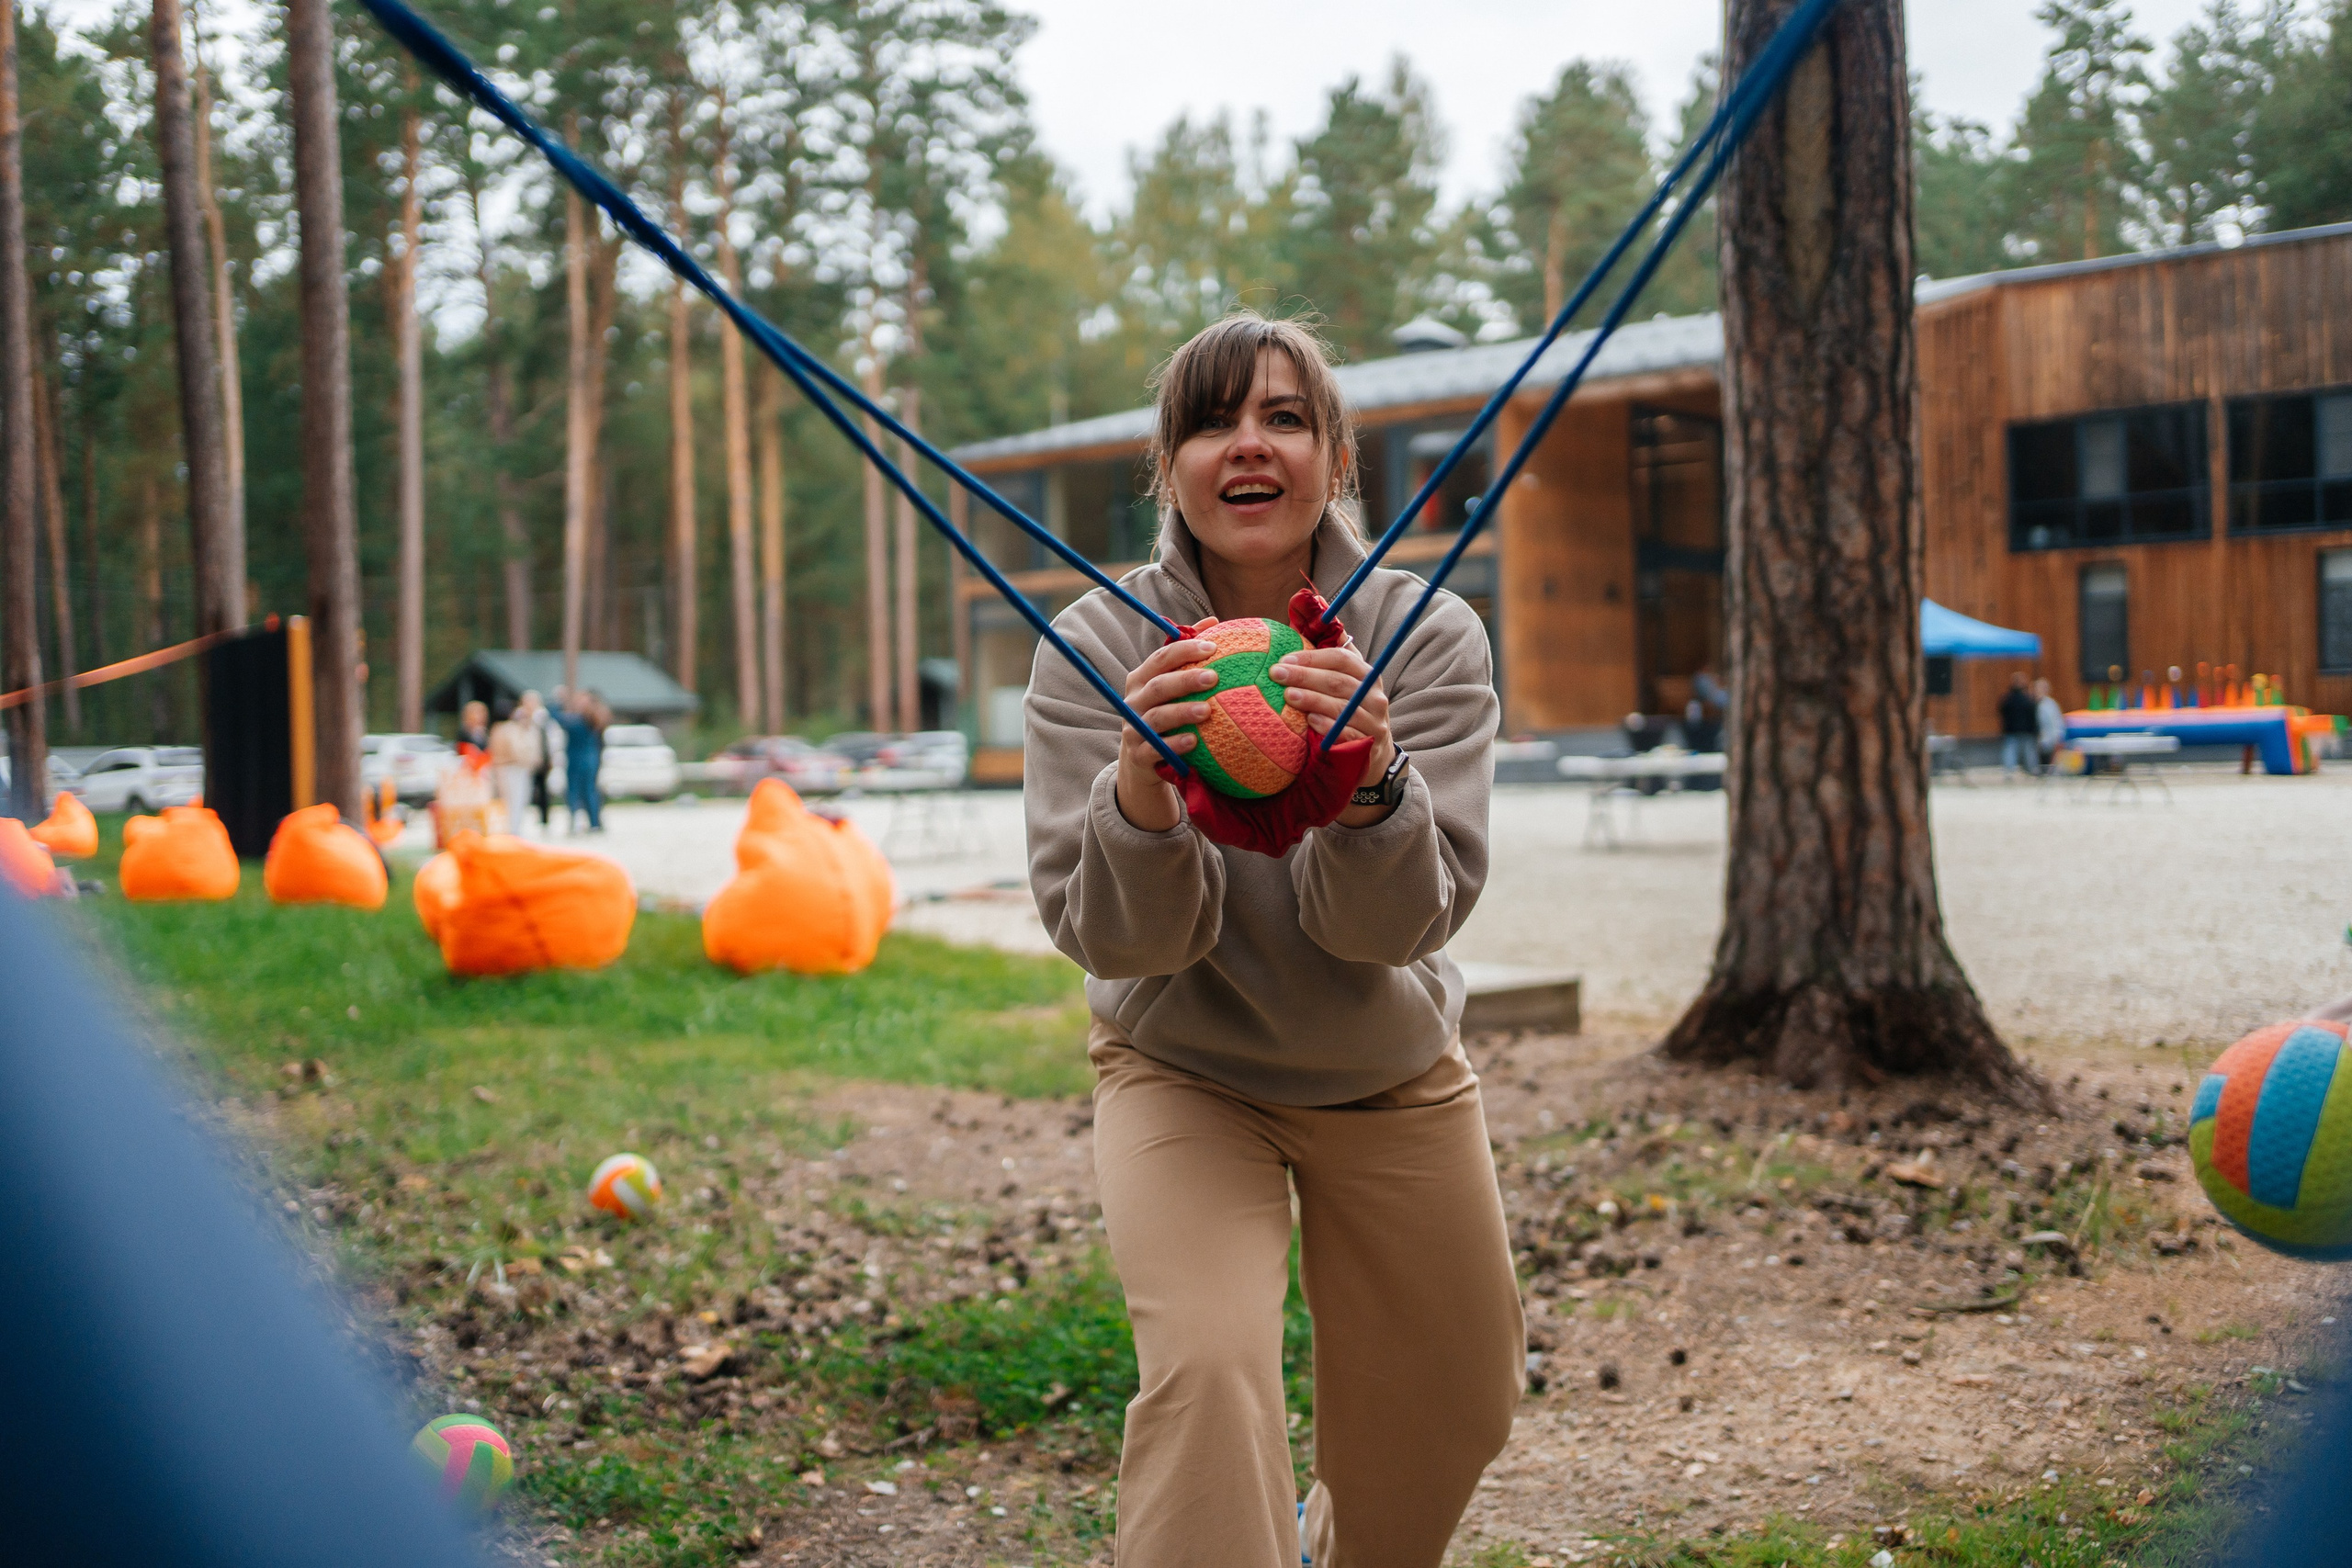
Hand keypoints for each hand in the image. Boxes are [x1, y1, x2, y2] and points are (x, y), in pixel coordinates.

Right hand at [1114, 636, 1217, 831]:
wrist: (1140, 760)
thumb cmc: (1163, 712)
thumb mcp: (1170, 684)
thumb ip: (1187, 654)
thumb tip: (1213, 621)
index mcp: (1141, 679)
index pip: (1160, 658)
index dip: (1185, 650)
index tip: (1213, 647)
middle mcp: (1134, 701)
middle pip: (1158, 686)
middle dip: (1186, 679)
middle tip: (1214, 677)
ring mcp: (1134, 728)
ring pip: (1157, 717)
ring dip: (1182, 712)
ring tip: (1207, 710)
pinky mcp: (1138, 755)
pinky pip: (1155, 749)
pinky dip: (1174, 744)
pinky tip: (1193, 742)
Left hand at [1270, 642, 1398, 824]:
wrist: (1373, 753)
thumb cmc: (1350, 709)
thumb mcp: (1345, 681)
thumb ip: (1330, 650)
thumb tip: (1313, 609)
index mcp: (1366, 675)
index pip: (1341, 659)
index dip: (1312, 658)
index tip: (1284, 659)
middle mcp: (1373, 695)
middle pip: (1337, 681)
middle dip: (1305, 676)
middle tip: (1277, 674)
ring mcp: (1374, 721)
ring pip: (1342, 707)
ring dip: (1313, 700)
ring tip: (1289, 696)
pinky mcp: (1369, 744)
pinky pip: (1348, 734)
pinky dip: (1329, 727)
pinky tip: (1311, 722)